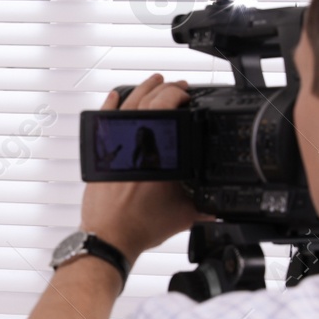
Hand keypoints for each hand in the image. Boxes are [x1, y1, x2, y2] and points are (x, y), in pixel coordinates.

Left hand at [79, 75, 212, 263]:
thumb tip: (218, 208)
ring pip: (127, 104)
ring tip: (154, 82)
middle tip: (177, 87)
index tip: (188, 96)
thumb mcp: (183, 215)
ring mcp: (115, 145)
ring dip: (143, 89)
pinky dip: (110, 104)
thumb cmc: (139, 226)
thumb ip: (204, 208)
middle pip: (149, 100)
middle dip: (166, 88)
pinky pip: (104, 118)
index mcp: (159, 151)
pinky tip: (114, 96)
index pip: (168, 106)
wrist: (109, 236)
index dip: (180, 95)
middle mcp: (135, 142)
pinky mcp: (100, 153)